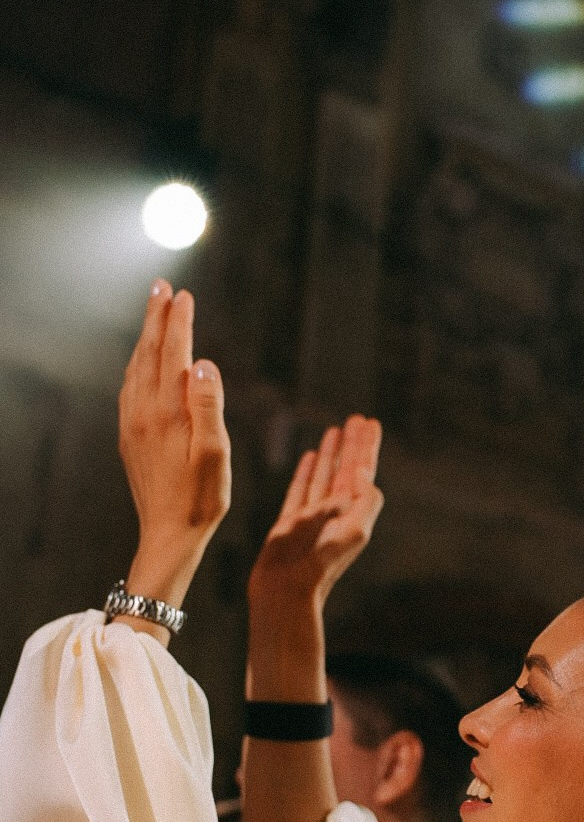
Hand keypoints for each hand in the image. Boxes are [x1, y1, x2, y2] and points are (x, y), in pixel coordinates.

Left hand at [119, 282, 229, 608]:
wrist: (168, 534)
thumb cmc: (201, 497)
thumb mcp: (215, 453)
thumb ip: (209, 405)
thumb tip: (203, 363)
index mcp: (168, 411)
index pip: (173, 353)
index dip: (180, 322)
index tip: (184, 294)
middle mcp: (143, 411)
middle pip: (149, 353)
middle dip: (157, 318)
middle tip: (161, 287)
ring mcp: (133, 424)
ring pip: (137, 368)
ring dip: (147, 338)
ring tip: (155, 315)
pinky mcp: (130, 437)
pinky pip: (131, 388)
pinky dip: (139, 365)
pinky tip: (143, 364)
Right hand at [248, 416, 383, 610]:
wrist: (286, 592)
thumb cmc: (319, 565)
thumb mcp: (354, 532)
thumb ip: (363, 500)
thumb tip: (362, 471)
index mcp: (353, 512)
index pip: (363, 471)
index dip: (368, 447)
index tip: (372, 423)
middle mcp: (336, 512)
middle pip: (346, 469)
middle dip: (352, 444)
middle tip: (357, 418)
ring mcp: (313, 515)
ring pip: (325, 475)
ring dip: (331, 453)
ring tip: (335, 429)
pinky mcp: (291, 521)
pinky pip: (301, 489)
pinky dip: (308, 471)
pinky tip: (310, 456)